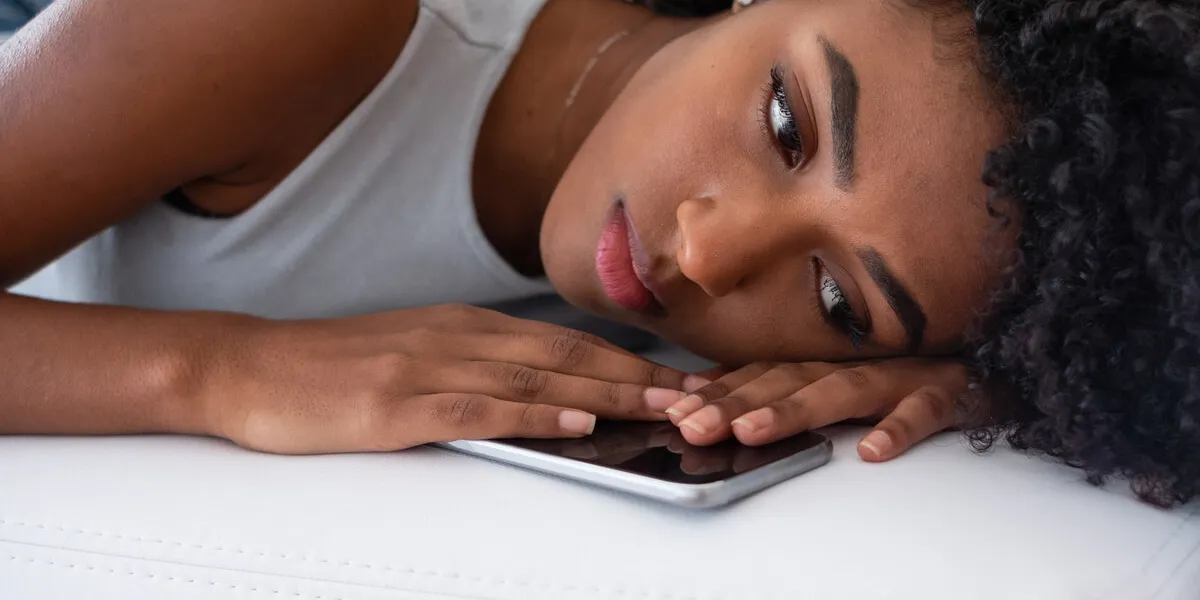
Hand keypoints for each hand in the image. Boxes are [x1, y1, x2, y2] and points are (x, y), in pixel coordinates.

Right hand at [198, 304, 705, 453]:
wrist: (248, 366)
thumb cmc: (331, 366)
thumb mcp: (412, 351)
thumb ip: (473, 363)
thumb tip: (539, 384)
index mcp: (465, 325)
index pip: (565, 341)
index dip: (627, 360)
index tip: (676, 379)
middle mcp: (457, 338)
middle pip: (567, 356)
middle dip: (639, 377)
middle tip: (697, 396)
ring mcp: (428, 369)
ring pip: (537, 380)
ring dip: (608, 396)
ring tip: (664, 410)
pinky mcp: (396, 406)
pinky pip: (479, 410)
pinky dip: (535, 416)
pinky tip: (575, 423)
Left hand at [661, 358, 970, 460]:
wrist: (1001, 358)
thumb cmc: (912, 372)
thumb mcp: (844, 378)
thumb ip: (786, 385)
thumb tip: (715, 392)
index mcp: (827, 360)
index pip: (762, 374)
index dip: (717, 392)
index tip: (673, 411)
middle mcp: (856, 361)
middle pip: (786, 381)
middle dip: (735, 403)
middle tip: (693, 426)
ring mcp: (901, 373)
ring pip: (842, 390)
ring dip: (795, 410)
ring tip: (754, 432)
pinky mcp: (950, 391)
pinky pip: (924, 409)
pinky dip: (900, 427)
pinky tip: (874, 451)